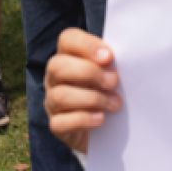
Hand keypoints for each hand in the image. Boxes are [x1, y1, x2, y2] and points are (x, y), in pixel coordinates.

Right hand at [45, 28, 121, 152]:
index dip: (86, 45)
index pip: (67, 40)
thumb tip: (119, 60)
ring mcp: (52, 102)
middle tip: (113, 81)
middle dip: (88, 72)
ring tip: (113, 104)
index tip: (109, 56)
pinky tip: (100, 119)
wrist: (104, 130)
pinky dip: (83, 119)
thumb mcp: (109, 74)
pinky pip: (60, 122)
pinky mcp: (56, 125)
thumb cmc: (107, 93)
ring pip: (60, 95)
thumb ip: (111, 64)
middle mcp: (55, 78)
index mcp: (68, 57)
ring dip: (92, 98)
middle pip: (57, 66)